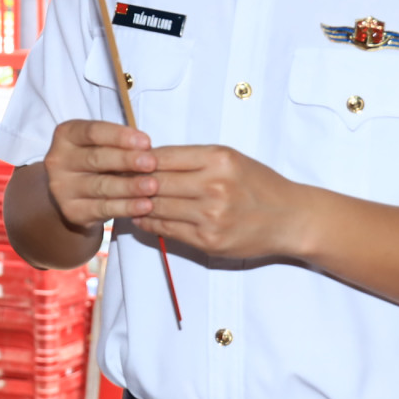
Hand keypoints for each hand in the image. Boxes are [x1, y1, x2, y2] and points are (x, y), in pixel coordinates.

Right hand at [42, 119, 157, 228]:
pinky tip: (145, 205)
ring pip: (100, 185)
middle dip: (126, 160)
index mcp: (66, 135)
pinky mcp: (71, 210)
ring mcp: (61, 187)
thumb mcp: (103, 145)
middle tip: (152, 163)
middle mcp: (58, 159)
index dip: (120, 136)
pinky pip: (102, 208)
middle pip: (96, 158)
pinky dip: (126, 207)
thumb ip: (119, 144)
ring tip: (153, 185)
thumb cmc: (97, 161)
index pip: (92, 132)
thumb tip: (148, 150)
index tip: (146, 142)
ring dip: (129, 186)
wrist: (76, 193)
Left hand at [134, 144, 313, 260]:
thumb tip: (145, 159)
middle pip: (154, 182)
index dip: (135, 159)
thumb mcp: (229, 159)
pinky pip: (167, 229)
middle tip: (108, 179)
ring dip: (135, 203)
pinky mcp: (209, 241)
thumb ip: (190, 159)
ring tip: (120, 198)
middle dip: (128, 181)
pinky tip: (140, 216)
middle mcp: (213, 186)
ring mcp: (211, 217)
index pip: (161, 157)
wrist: (290, 219)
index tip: (118, 160)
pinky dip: (149, 222)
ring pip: (157, 207)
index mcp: (217, 159)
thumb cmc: (257, 184)